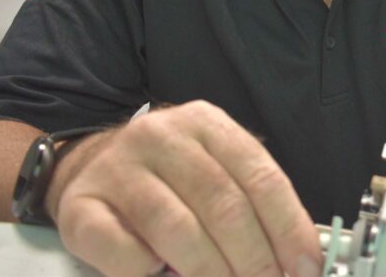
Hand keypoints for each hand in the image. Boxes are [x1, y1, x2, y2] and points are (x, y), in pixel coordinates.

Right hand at [46, 100, 322, 276]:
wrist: (88, 163)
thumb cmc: (169, 175)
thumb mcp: (216, 167)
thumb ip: (253, 202)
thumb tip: (300, 256)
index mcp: (206, 123)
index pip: (260, 176)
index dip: (288, 227)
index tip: (304, 266)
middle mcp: (161, 136)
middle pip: (223, 205)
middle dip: (254, 259)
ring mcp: (118, 169)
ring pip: (177, 230)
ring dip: (210, 273)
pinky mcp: (81, 206)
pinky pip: (123, 251)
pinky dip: (147, 272)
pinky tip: (159, 273)